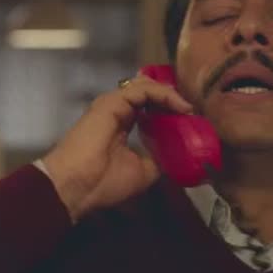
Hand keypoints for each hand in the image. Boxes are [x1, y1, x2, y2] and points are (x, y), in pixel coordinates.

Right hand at [41, 75, 193, 220]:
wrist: (79, 185)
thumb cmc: (104, 182)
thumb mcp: (142, 173)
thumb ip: (157, 158)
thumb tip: (177, 153)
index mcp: (120, 128)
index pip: (147, 109)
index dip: (168, 110)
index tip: (190, 120)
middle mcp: (117, 113)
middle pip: (147, 94)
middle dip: (171, 99)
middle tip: (192, 110)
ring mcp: (114, 105)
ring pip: (146, 87)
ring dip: (170, 95)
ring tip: (188, 108)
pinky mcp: (113, 101)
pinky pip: (144, 90)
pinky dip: (164, 94)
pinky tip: (180, 106)